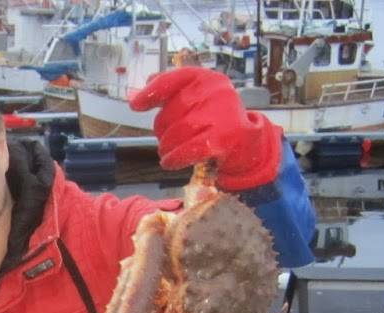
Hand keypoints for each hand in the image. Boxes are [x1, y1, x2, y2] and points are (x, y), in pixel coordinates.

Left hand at [129, 67, 282, 191]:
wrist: (248, 145)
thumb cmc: (217, 121)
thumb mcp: (198, 100)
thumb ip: (170, 94)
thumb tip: (136, 96)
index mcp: (208, 79)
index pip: (173, 80)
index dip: (151, 92)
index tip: (135, 105)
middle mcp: (216, 93)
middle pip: (172, 111)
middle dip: (162, 129)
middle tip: (166, 139)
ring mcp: (222, 115)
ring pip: (177, 132)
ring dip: (167, 146)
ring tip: (168, 151)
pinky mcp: (223, 140)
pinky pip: (187, 149)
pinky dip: (174, 158)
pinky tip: (170, 161)